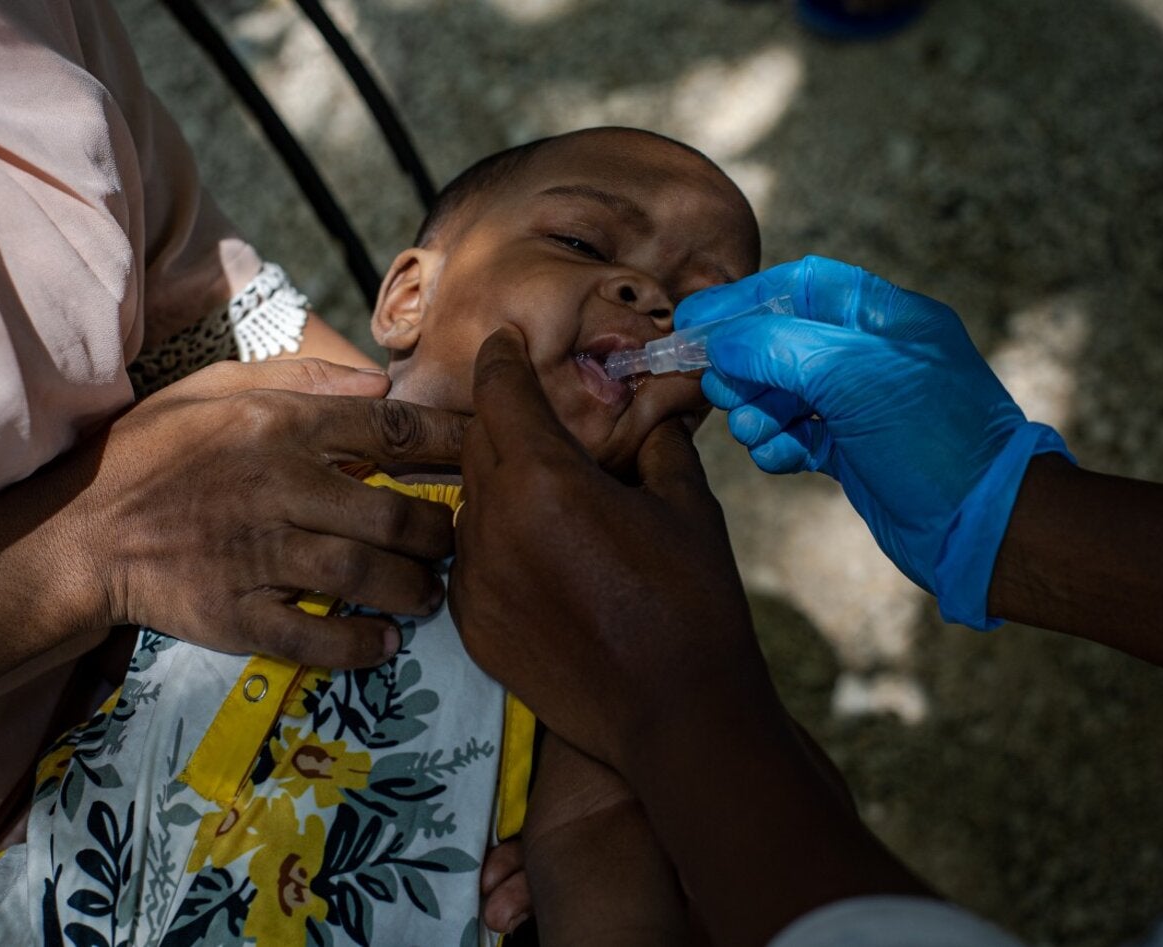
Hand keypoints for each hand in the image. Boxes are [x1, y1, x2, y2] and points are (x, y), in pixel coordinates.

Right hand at [73, 358, 465, 665]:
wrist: (79, 532)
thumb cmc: (152, 451)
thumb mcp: (215, 387)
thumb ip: (300, 380)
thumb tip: (378, 383)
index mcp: (276, 426)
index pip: (387, 428)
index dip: (449, 440)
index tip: (487, 451)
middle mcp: (275, 488)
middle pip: (389, 514)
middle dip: (439, 531)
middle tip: (454, 540)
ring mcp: (255, 556)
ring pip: (362, 577)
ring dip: (413, 589)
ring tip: (431, 593)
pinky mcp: (235, 615)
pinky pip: (313, 637)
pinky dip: (357, 646)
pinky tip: (384, 643)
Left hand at [450, 328, 932, 943]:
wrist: (675, 714)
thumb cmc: (692, 602)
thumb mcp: (687, 506)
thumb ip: (657, 445)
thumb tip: (648, 414)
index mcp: (543, 480)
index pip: (502, 394)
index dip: (502, 359)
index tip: (503, 341)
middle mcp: (491, 522)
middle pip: (478, 444)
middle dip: (504, 421)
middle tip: (535, 415)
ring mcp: (473, 578)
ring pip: (471, 503)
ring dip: (500, 485)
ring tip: (545, 493)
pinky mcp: (471, 624)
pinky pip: (471, 559)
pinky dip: (496, 542)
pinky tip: (539, 554)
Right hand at [679, 255, 1070, 626]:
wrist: (982, 526)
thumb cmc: (933, 440)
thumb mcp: (852, 376)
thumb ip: (778, 347)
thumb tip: (721, 342)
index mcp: (885, 318)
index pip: (800, 286)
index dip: (743, 299)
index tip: (695, 322)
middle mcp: (871, 355)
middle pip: (781, 340)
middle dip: (744, 365)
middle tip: (719, 390)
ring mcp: (862, 405)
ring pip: (781, 392)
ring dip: (756, 410)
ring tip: (754, 432)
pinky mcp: (853, 450)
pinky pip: (795, 435)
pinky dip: (777, 445)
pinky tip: (779, 458)